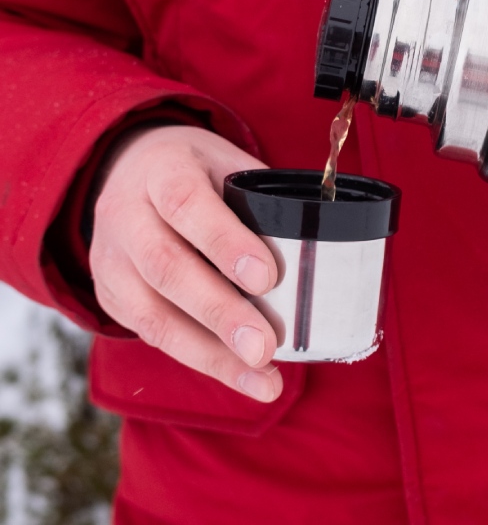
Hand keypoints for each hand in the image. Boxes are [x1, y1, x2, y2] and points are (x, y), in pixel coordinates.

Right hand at [90, 125, 282, 401]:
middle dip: (220, 313)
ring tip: (261, 378)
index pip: (186, 204)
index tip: (266, 278)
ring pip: (153, 314)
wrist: (129, 170)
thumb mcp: (228, 163)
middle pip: (167, 267)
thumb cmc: (200, 173)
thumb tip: (324, 245)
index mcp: (162, 171)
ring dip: (211, 354)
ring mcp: (112, 259)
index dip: (225, 242)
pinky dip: (201, 359)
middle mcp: (126, 215)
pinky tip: (241, 376)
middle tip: (264, 347)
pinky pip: (152, 335)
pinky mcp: (111, 296)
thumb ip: (263, 200)